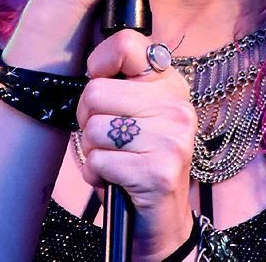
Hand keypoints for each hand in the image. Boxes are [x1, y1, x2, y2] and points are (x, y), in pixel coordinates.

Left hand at [77, 30, 196, 261]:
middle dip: (88, 119)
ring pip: (94, 128)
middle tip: (109, 138)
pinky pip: (98, 160)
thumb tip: (91, 66)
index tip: (101, 82)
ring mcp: (172, 139)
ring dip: (93, 151)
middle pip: (96, 91)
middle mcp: (177, 107)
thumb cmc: (136, 161)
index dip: (100, 63)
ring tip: (116, 160)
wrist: (160, 220)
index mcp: (170, 84)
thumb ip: (119, 84)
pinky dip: (96, 174)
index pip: (127, 44)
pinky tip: (116, 180)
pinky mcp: (159, 171)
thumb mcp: (133, 114)